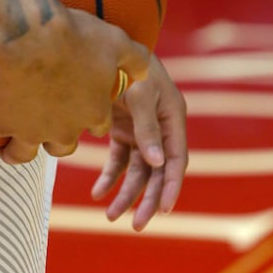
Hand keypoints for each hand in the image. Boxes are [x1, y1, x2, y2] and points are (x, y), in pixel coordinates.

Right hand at [0, 8, 149, 162]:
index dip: (87, 114)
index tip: (79, 103)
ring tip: (4, 150)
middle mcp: (62, 128)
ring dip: (13, 152)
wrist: (29, 32)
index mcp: (92, 111)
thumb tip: (149, 67)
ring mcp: (27, 129)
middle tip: (42, 125)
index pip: (94, 124)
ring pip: (21, 154)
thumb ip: (134, 58)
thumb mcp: (115, 40)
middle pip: (61, 144)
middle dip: (53, 136)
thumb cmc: (74, 32)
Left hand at [90, 54, 187, 230]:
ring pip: (136, 171)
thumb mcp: (140, 94)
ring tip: (109, 215)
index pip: (176, 162)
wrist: (104, 47)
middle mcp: (160, 129)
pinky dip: (108, 177)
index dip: (170, 187)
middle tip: (136, 226)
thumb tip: (158, 164)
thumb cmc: (128, 66)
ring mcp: (140, 131)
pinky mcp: (121, 131)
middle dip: (146, 200)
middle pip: (156, 173)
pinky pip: (117, 161)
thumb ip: (147, 129)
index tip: (163, 211)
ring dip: (125, 193)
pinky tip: (96, 192)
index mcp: (173, 120)